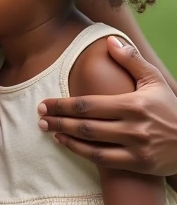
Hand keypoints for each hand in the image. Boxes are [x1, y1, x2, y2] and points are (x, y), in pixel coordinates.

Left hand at [38, 36, 176, 175]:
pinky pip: (103, 160)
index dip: (63, 104)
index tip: (45, 103)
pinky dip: (81, 151)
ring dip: (65, 135)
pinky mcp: (138, 164)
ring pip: (91, 143)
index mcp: (134, 104)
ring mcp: (136, 148)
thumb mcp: (155, 80)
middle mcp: (133, 127)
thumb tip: (109, 40)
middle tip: (39, 116)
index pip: (89, 104)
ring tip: (47, 129)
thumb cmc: (170, 108)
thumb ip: (131, 60)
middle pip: (85, 124)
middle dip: (58, 119)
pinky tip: (66, 142)